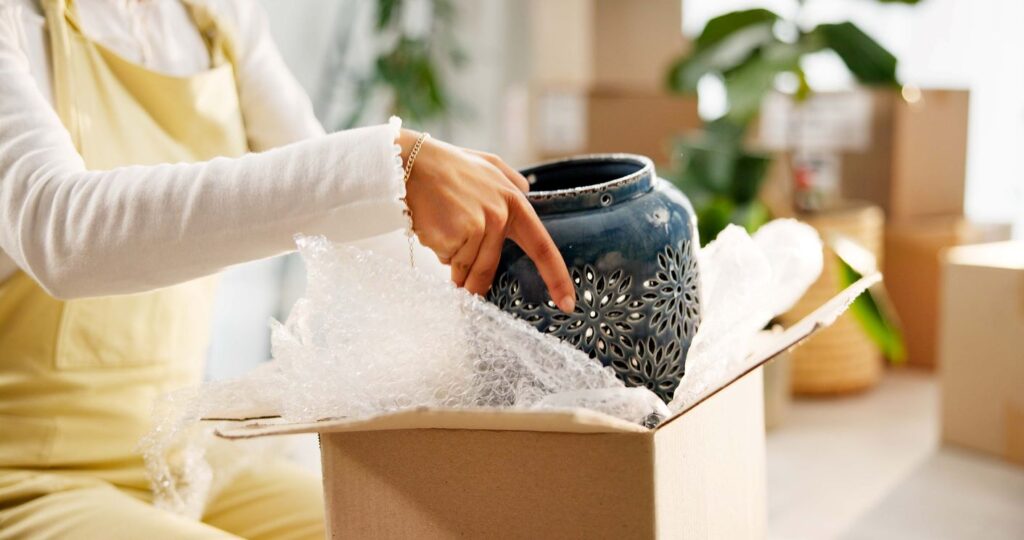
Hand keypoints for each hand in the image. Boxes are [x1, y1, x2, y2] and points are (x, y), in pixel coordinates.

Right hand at [399, 129, 575, 312]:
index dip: (556, 277)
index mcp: (513, 201)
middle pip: (489, 267)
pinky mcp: (456, 236)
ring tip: (439, 230)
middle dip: (474, 284)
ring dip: (451, 261)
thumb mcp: (488, 165)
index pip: (542, 246)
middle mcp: (499, 216)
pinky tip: (431, 226)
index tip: (567, 303)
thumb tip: (526, 191)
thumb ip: (510, 181)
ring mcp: (478, 227)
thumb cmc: (447, 166)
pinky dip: (438, 250)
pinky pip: (447, 260)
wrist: (411, 163)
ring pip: (465, 267)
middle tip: (463, 288)